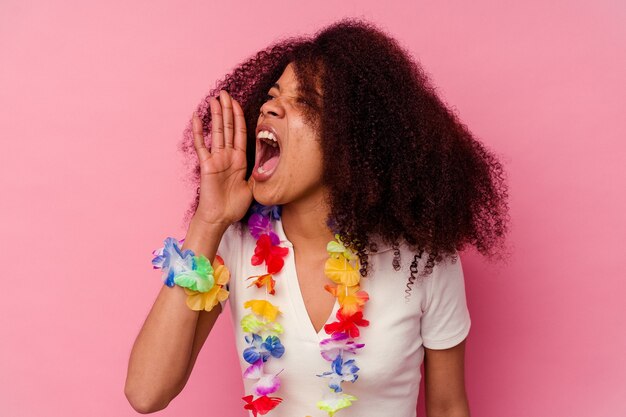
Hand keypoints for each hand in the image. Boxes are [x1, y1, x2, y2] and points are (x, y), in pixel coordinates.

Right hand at [191, 90, 252, 226]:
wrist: (220, 218)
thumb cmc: (234, 205)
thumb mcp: (252, 187)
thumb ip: (257, 173)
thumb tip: (269, 164)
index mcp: (239, 159)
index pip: (239, 132)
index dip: (238, 116)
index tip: (236, 102)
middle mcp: (227, 156)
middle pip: (228, 127)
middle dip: (227, 109)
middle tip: (224, 92)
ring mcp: (216, 158)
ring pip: (217, 132)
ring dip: (216, 115)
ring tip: (214, 99)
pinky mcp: (207, 164)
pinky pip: (201, 145)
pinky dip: (198, 131)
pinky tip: (196, 117)